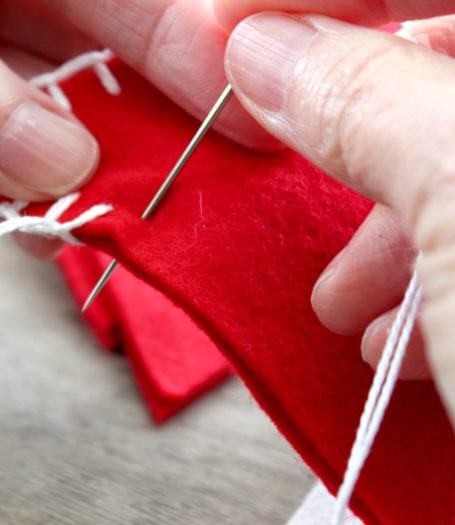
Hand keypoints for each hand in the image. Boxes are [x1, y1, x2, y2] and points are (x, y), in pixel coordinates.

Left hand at [0, 0, 270, 217]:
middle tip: (235, 155)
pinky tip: (81, 222)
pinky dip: (32, 207)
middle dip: (161, 95)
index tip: (236, 76)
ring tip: (172, 203)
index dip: (172, 15)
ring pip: (45, 118)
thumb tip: (46, 142)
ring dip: (107, 164)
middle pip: (86, 36)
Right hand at [216, 1, 454, 423]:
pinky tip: (389, 340)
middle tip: (284, 164)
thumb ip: (368, 102)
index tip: (241, 29)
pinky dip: (421, 289)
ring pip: (452, 170)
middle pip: (440, 82)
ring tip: (347, 302)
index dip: (328, 0)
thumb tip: (266, 51)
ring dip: (380, 233)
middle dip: (355, 131)